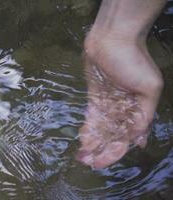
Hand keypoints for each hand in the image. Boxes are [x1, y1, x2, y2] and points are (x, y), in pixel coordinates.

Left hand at [76, 36, 162, 168]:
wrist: (111, 39)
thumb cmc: (133, 61)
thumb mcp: (149, 87)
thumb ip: (143, 114)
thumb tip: (138, 140)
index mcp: (139, 110)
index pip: (127, 138)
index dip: (115, 151)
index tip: (101, 162)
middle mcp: (124, 110)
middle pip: (113, 136)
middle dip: (102, 151)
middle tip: (88, 162)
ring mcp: (109, 104)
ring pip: (101, 129)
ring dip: (93, 142)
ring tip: (82, 155)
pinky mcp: (95, 97)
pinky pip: (92, 117)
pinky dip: (88, 128)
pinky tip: (83, 139)